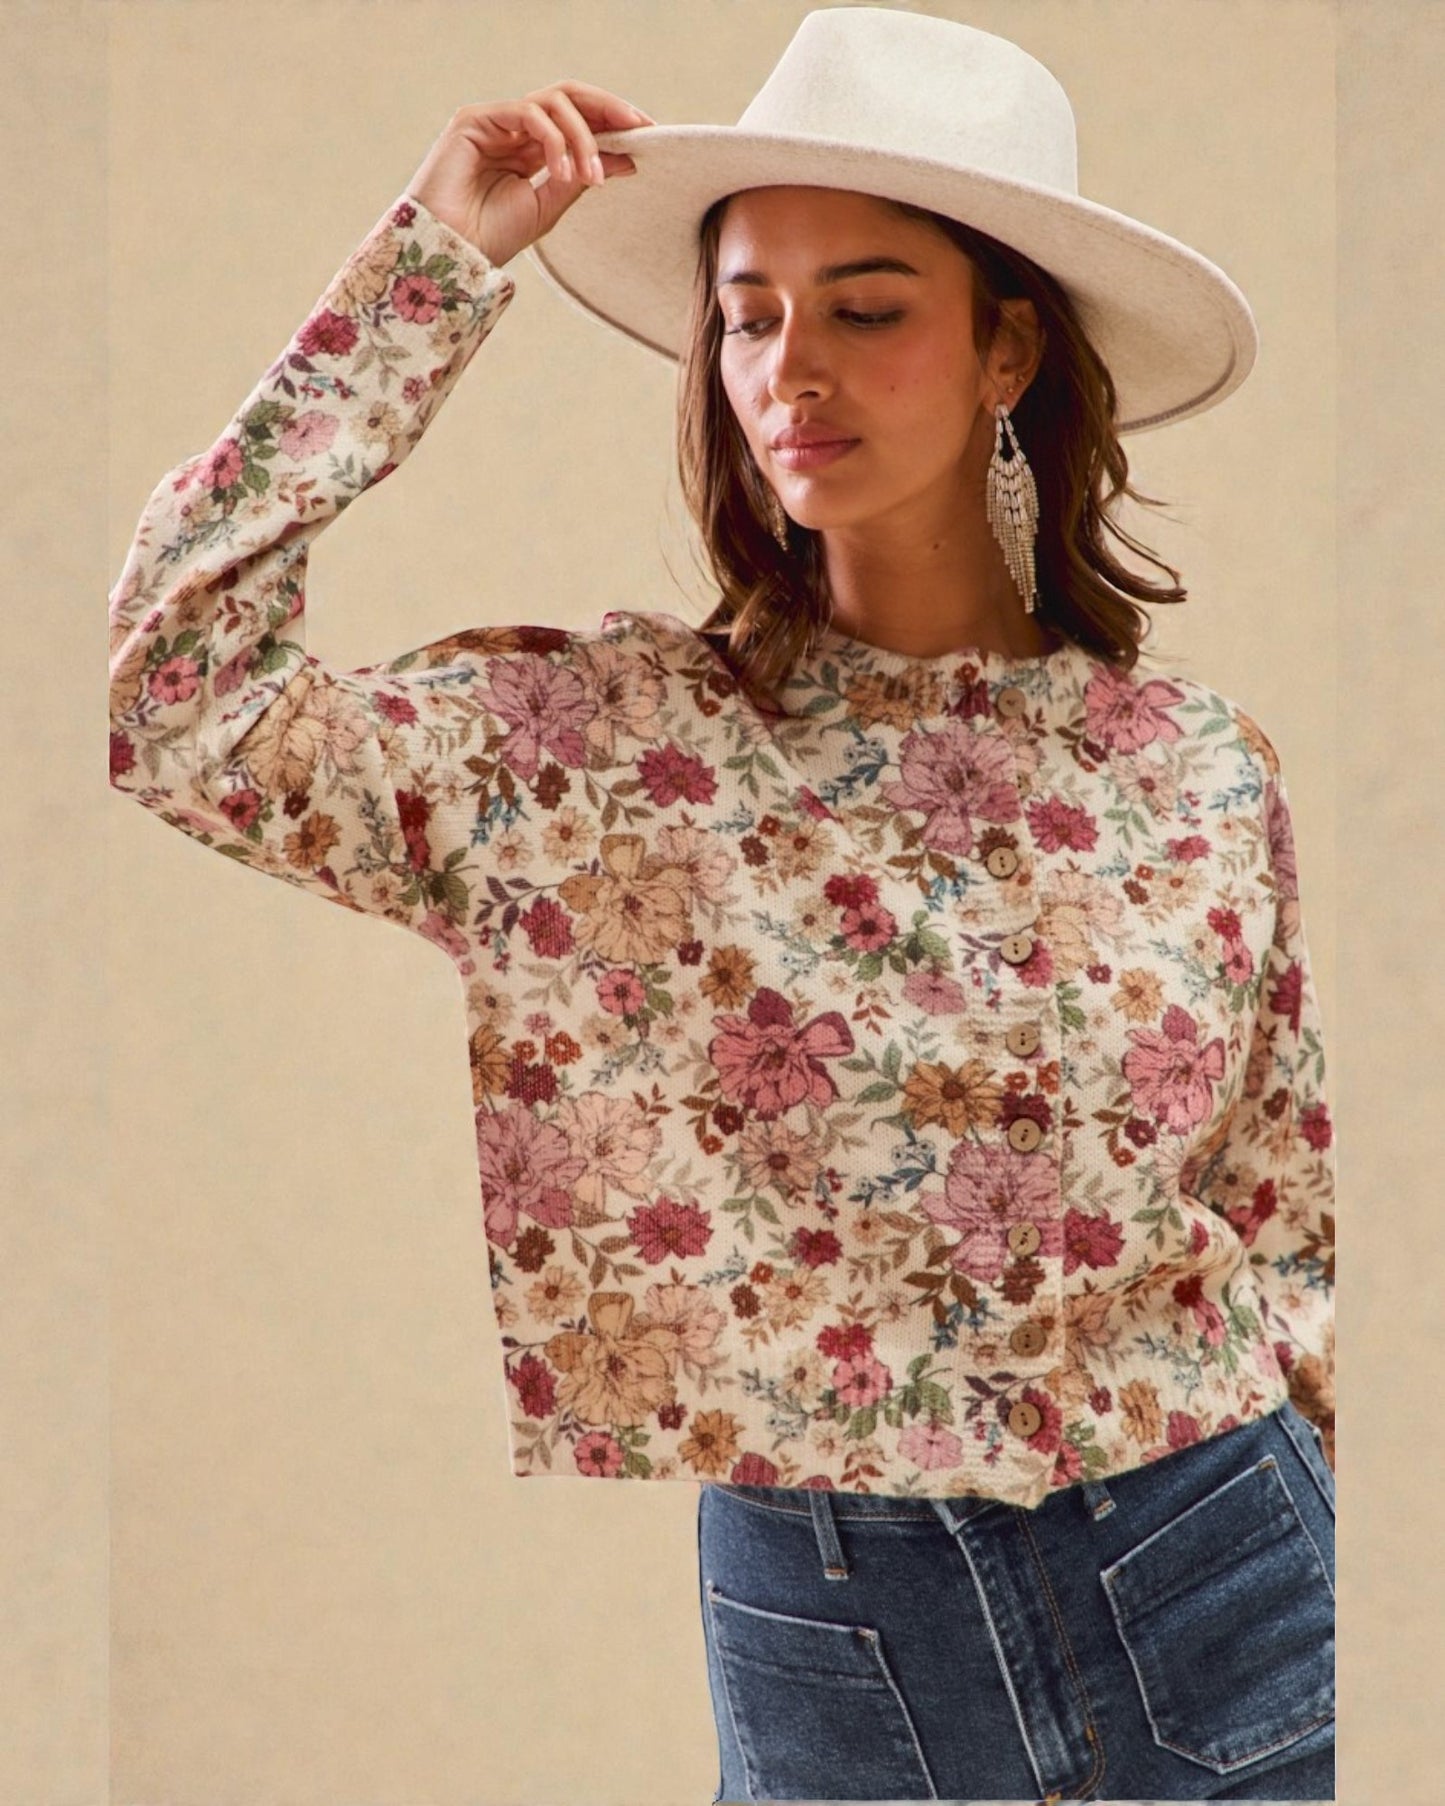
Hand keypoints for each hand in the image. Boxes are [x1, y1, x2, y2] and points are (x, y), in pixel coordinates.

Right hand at [405, 81, 654, 266]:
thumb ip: (583, 178)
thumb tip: (627, 157)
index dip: (612, 122)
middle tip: (640, 128)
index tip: (648, 136)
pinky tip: (562, 171)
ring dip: (582, 136)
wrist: (450, 254)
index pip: (577, 120)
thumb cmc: (491, 237)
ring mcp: (494, 121)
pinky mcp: (475, 119)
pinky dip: (554, 139)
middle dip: (608, 109)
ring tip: (590, 176)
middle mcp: (513, 130)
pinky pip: (528, 113)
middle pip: (569, 98)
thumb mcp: (550, 206)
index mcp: (530, 150)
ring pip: (553, 103)